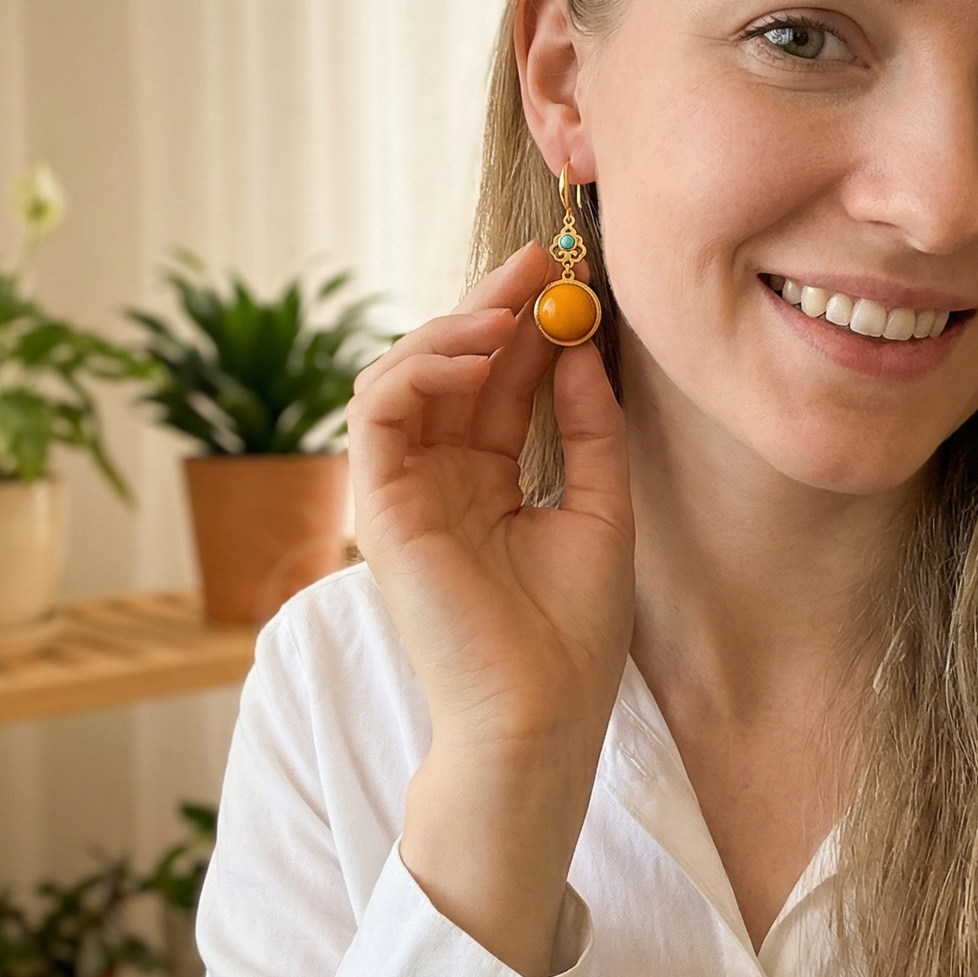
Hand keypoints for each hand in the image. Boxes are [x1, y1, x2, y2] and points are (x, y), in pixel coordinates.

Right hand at [347, 242, 633, 976]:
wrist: (539, 718)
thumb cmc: (571, 637)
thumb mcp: (600, 511)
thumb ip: (590, 431)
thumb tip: (582, 348)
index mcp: (486, 485)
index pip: (499, 384)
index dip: (528, 326)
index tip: (570, 276)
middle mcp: (439, 482)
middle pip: (451, 369)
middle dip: (491, 306)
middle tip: (539, 259)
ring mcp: (404, 493)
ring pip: (403, 376)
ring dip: (453, 330)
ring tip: (511, 311)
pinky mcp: (378, 507)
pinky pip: (377, 411)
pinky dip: (420, 370)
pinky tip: (479, 357)